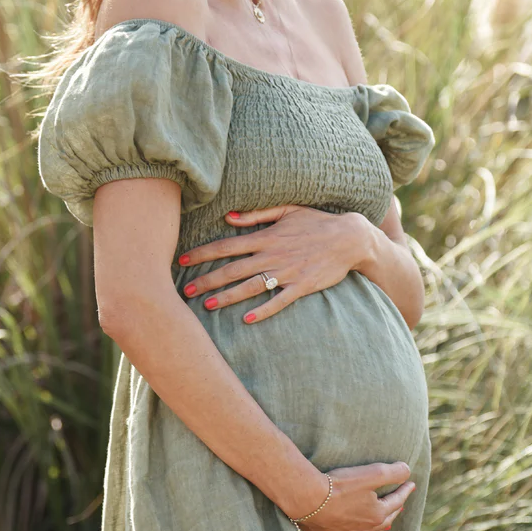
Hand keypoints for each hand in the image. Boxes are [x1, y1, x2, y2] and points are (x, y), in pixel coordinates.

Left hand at [177, 205, 368, 322]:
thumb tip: (230, 217)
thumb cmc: (317, 222)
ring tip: (207, 305)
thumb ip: (257, 214)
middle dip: (207, 280)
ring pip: (251, 287)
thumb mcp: (288, 210)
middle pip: (232, 269)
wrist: (349, 238)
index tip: (182, 260)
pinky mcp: (301, 286)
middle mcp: (272, 255)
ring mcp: (287, 272)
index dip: (202, 253)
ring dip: (227, 297)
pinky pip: (278, 301)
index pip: (226, 245)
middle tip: (185, 290)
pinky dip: (263, 311)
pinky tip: (247, 320)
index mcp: (266, 237)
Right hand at [292, 462, 416, 530]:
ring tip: (386, 521)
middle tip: (400, 502)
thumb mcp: (371, 474)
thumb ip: (392, 472)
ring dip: (381, 526)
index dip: (404, 490)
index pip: (397, 501)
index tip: (411, 484)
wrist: (308, 499)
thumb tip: (407, 471)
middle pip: (386, 519)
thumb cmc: (339, 485)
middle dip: (395, 508)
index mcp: (378, 514)